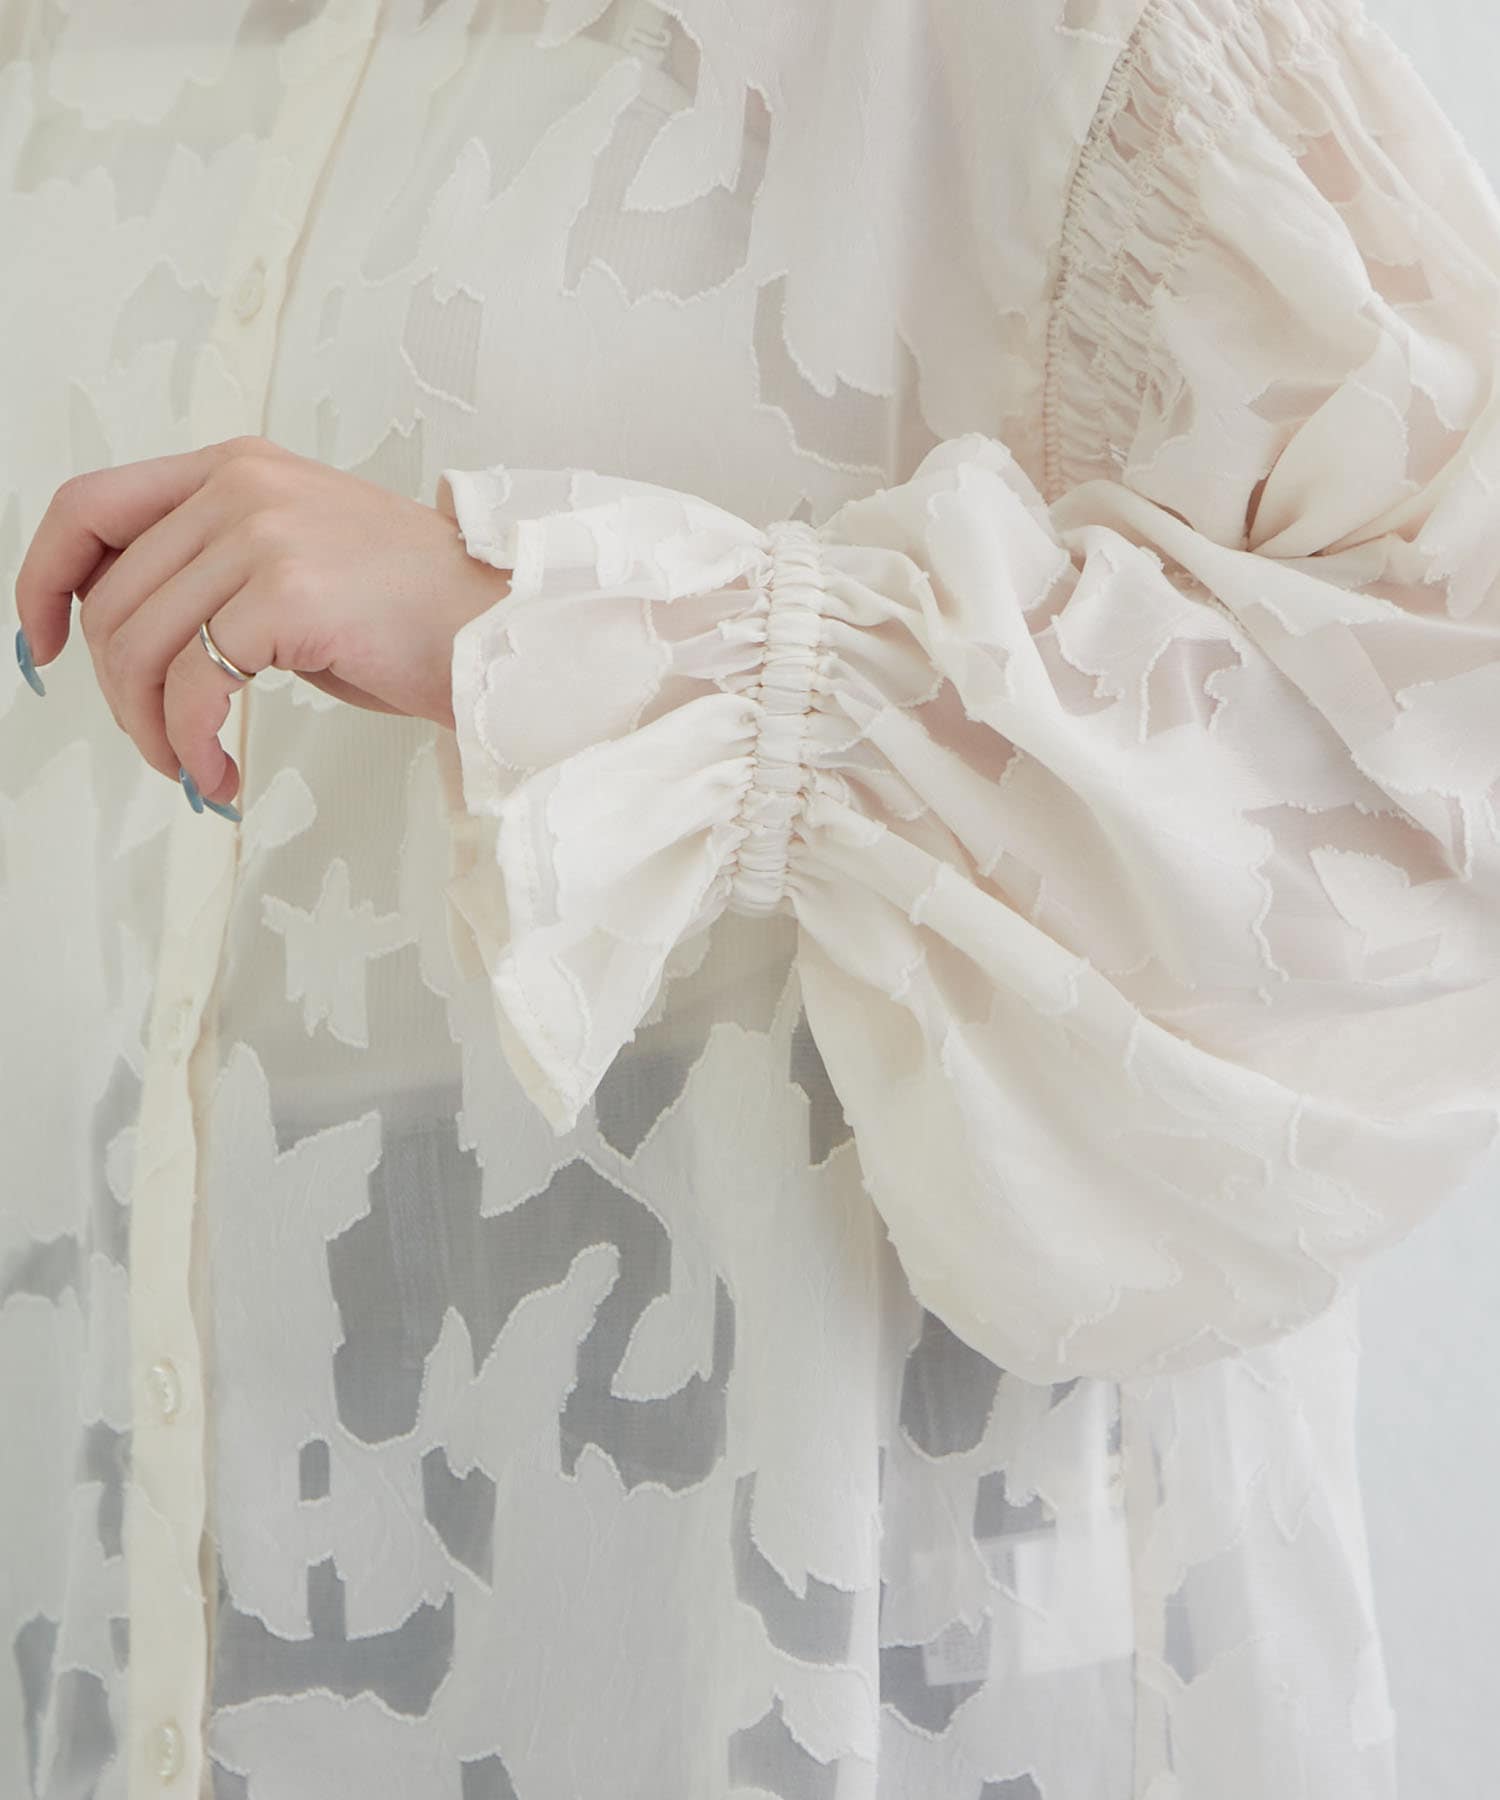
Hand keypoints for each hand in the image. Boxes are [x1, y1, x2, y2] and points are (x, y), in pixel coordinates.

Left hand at [13, 435, 511, 810]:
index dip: (43, 580)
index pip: (92, 508)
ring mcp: (263, 533)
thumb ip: (218, 576)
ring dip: (154, 731)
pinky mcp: (287, 592)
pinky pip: (195, 686)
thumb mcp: (299, 566)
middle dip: (119, 695)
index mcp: (237, 469)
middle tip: (160, 746)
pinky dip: (192, 745)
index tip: (37, 642)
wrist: (508, 631)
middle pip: (112, 601)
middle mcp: (241, 486)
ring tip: (193, 768)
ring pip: (141, 647)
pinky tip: (221, 773)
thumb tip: (142, 644)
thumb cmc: (422, 616)